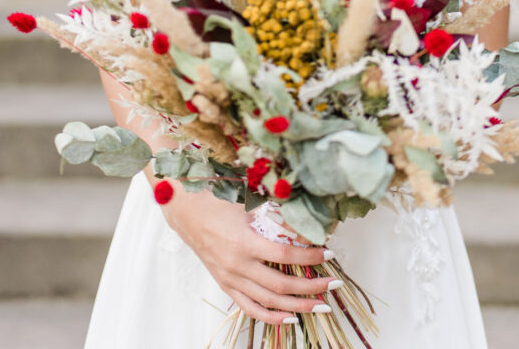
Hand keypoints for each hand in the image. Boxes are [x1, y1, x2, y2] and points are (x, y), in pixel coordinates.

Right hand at [162, 186, 333, 323]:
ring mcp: (230, 278)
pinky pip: (250, 308)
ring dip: (297, 305)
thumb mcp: (247, 202)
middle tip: (333, 284)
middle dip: (311, 287)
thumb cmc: (218, 201)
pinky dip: (271, 316)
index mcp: (244, 241)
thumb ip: (274, 211)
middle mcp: (237, 264)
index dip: (309, 256)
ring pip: (269, 301)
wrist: (186, 212)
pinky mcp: (225, 285)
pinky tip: (290, 318)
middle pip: (281, 283)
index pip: (285, 254)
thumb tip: (304, 218)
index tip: (329, 253)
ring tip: (320, 305)